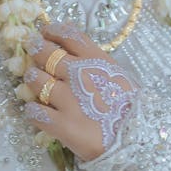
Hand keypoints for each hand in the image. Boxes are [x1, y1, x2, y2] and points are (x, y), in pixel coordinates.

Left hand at [23, 23, 136, 161]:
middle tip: (31, 49)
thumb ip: (95, 61)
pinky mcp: (61, 124)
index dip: (52, 30)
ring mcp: (68, 98)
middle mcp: (78, 74)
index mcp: (95, 60)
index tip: (45, 32)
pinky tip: (35, 110)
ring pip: (36, 80)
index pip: (68, 35)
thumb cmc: (130, 107)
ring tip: (33, 80)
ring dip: (32, 78)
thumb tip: (75, 47)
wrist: (138, 140)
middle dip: (35, 49)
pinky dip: (32, 110)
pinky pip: (35, 112)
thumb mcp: (117, 75)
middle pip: (46, 53)